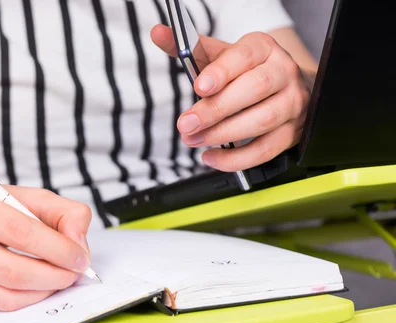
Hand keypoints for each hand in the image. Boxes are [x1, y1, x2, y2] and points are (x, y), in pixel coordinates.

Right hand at [0, 186, 91, 310]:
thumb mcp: (23, 197)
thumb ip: (62, 212)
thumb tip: (78, 243)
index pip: (21, 232)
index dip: (58, 249)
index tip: (80, 257)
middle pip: (14, 271)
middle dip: (55, 276)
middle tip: (74, 273)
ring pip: (7, 296)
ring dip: (43, 292)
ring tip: (58, 279)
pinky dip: (25, 300)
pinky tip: (35, 286)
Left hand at [151, 25, 311, 171]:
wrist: (281, 87)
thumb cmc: (244, 72)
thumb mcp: (219, 56)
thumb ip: (189, 48)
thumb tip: (157, 34)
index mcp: (264, 48)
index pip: (245, 56)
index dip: (222, 72)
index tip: (199, 87)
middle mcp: (284, 72)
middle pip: (255, 89)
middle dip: (216, 109)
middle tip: (186, 124)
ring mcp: (292, 103)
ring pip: (263, 120)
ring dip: (223, 134)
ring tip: (194, 139)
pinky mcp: (293, 132)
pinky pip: (266, 149)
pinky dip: (236, 159)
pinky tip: (212, 157)